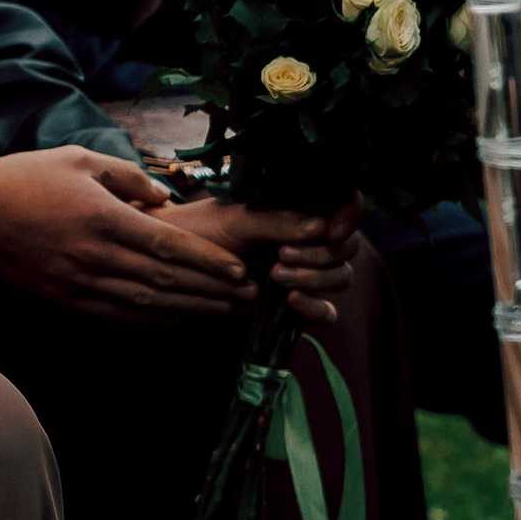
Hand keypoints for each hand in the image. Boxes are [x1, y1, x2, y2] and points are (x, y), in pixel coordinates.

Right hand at [0, 146, 258, 322]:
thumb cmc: (23, 178)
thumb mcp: (77, 159)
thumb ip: (126, 175)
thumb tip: (163, 197)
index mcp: (103, 217)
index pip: (170, 246)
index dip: (210, 262)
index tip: (241, 271)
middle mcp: (96, 254)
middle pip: (168, 281)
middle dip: (213, 291)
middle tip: (249, 297)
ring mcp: (79, 281)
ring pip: (148, 303)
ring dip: (192, 310)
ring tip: (224, 312)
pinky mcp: (64, 297)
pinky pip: (118, 314)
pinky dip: (152, 320)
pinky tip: (176, 319)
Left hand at [151, 195, 359, 323]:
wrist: (172, 265)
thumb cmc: (199, 231)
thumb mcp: (234, 219)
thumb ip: (276, 220)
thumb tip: (322, 226)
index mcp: (295, 209)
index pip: (341, 207)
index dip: (349, 217)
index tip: (332, 230)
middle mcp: (306, 239)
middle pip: (345, 247)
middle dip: (322, 253)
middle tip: (284, 254)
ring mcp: (304, 271)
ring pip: (340, 277)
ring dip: (316, 278)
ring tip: (277, 275)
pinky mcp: (295, 301)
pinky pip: (326, 312)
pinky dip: (316, 308)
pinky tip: (293, 301)